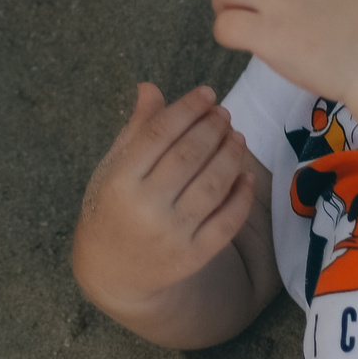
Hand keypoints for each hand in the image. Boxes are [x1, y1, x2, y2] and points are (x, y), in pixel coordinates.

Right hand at [71, 84, 256, 312]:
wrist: (111, 270)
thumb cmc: (112, 206)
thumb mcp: (113, 166)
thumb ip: (136, 129)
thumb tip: (151, 87)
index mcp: (120, 179)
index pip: (159, 133)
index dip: (187, 109)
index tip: (207, 93)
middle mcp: (145, 208)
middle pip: (189, 156)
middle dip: (213, 128)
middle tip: (225, 113)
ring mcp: (171, 235)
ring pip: (213, 186)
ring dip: (231, 156)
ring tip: (237, 137)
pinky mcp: (192, 257)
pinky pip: (226, 222)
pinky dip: (241, 197)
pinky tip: (246, 176)